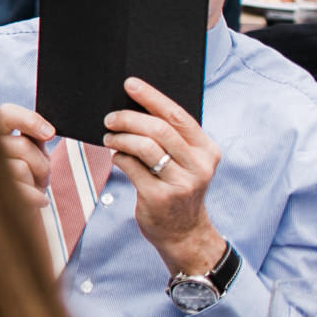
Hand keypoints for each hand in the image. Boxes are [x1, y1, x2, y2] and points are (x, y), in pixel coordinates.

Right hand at [0, 103, 52, 209]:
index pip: (6, 114)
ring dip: (38, 180)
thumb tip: (46, 131)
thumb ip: (34, 137)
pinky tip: (37, 199)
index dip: (29, 120)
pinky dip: (37, 197)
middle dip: (41, 162)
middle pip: (22, 144)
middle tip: (43, 174)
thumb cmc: (25, 174)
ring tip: (35, 186)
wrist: (15, 208)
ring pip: (22, 167)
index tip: (50, 133)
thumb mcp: (32, 151)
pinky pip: (23, 191)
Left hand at [105, 77, 227, 277]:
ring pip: (143, 146)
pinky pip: (131, 167)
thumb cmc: (178, 187)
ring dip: (120, 137)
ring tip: (109, 138)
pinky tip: (117, 158)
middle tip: (110, 118)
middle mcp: (199, 166)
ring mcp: (181, 184)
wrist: (184, 232)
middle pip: (159, 129)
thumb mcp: (185, 162)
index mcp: (207, 151)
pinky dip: (118, 158)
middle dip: (128, 118)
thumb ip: (170, 138)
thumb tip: (134, 104)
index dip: (152, 97)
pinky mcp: (160, 197)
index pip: (178, 116)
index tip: (130, 84)